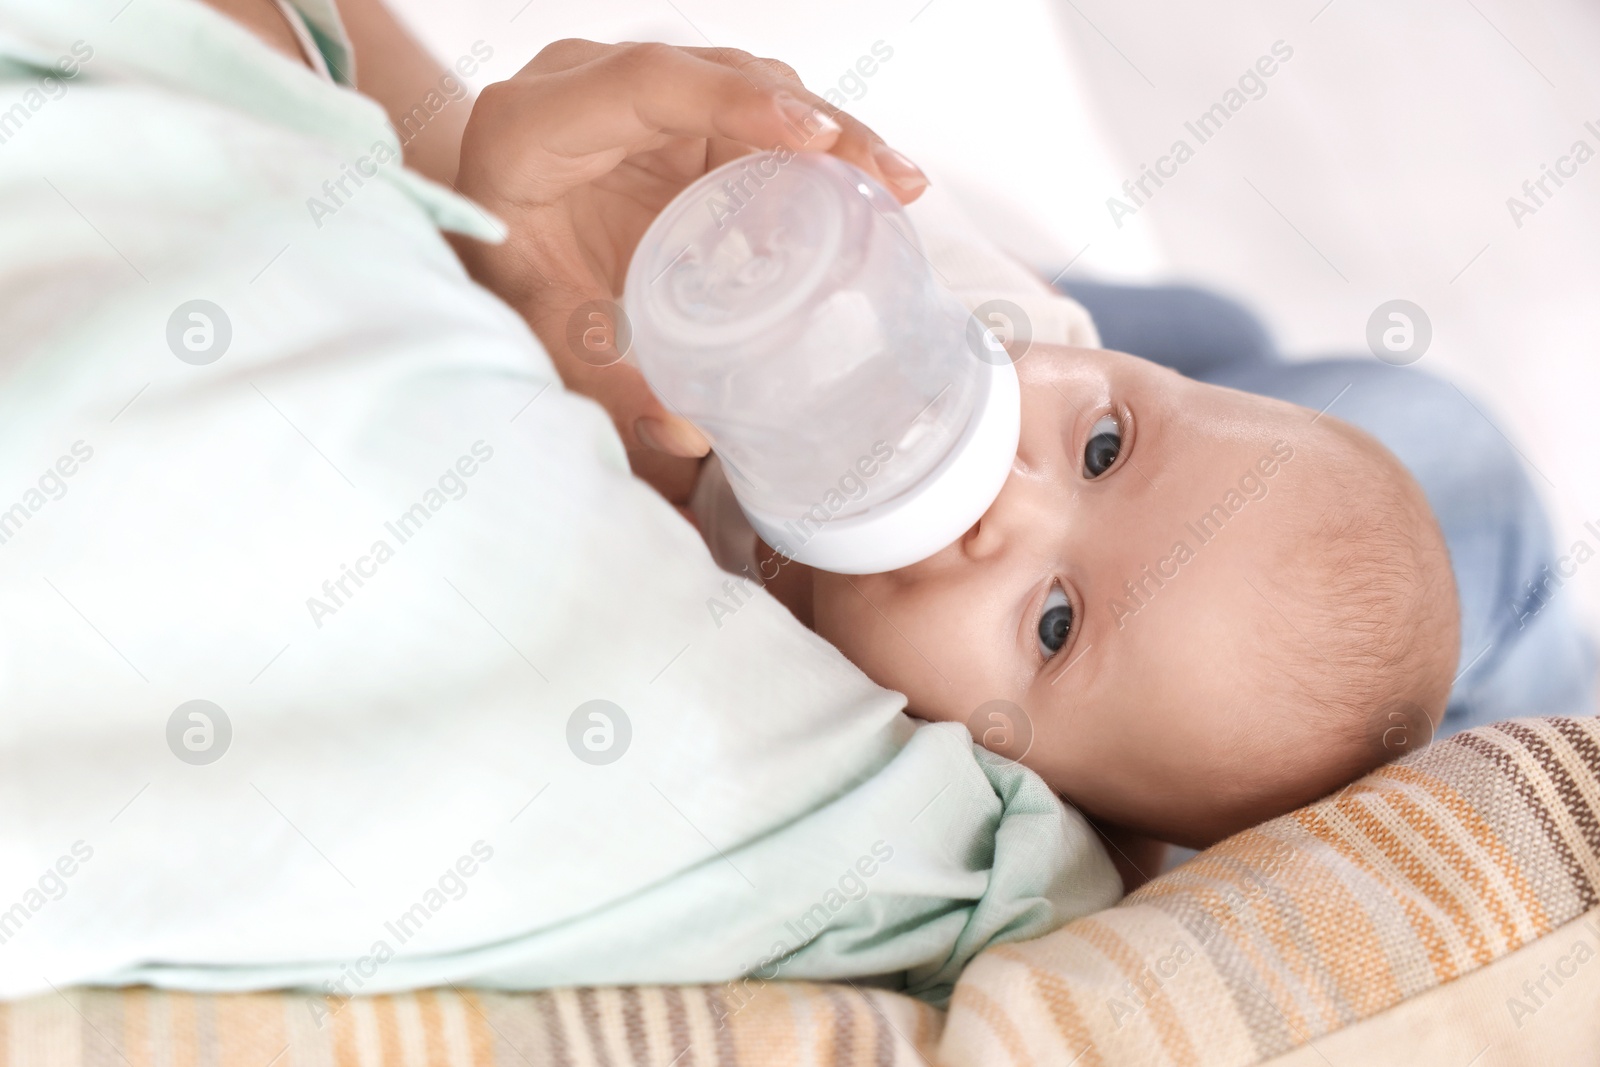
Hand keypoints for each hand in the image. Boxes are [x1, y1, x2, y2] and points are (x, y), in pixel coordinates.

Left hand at [453, 40, 928, 460]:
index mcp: (537, 124)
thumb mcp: (537, 324)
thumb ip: (600, 374)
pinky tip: (868, 188)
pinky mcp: (683, 117)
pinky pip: (760, 116)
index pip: (650, 83)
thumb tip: (685, 433)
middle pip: (720, 74)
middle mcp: (591, 85)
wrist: (484, 241)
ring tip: (896, 188)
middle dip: (816, 122)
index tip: (815, 138)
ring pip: (753, 86)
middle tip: (886, 179)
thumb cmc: (501, 273)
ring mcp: (643, 96)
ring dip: (832, 133)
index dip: (738, 100)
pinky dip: (817, 150)